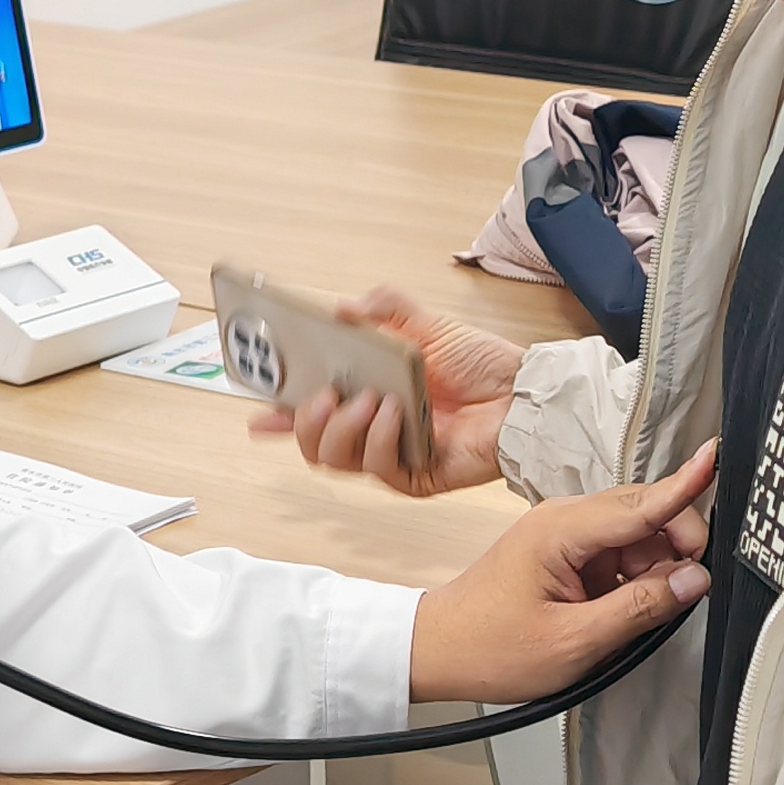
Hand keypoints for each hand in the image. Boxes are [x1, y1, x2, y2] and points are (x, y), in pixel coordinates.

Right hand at [248, 286, 526, 495]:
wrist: (525, 394)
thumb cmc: (483, 365)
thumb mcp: (428, 325)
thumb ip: (386, 309)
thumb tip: (343, 307)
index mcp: (367, 394)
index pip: (310, 408)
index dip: (278, 412)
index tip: (257, 407)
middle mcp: (371, 428)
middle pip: (310, 441)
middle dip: (302, 420)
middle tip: (320, 395)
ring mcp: (389, 455)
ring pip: (332, 458)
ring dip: (342, 427)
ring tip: (366, 401)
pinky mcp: (412, 477)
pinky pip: (376, 466)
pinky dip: (378, 437)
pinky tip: (396, 415)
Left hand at [405, 443, 714, 704]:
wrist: (438, 651)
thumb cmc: (491, 648)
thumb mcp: (574, 641)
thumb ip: (639, 608)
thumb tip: (693, 581)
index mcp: (560, 531)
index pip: (640, 503)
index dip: (684, 485)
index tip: (714, 457)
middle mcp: (563, 519)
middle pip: (645, 512)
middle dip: (677, 546)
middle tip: (686, 591)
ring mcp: (564, 533)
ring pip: (636, 533)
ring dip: (654, 566)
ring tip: (639, 613)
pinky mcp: (565, 552)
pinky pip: (618, 552)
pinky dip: (634, 576)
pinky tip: (622, 608)